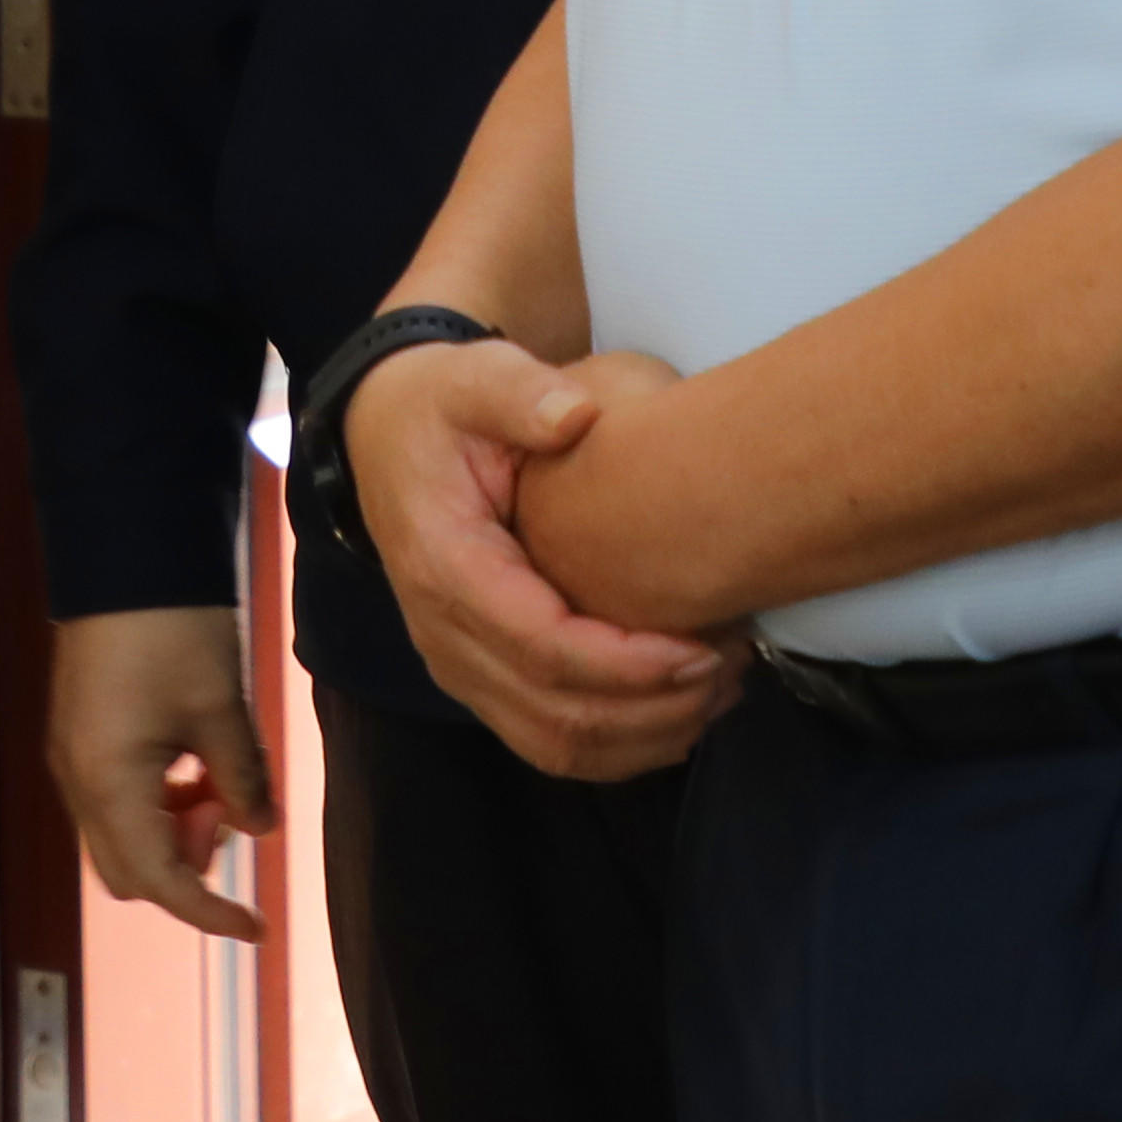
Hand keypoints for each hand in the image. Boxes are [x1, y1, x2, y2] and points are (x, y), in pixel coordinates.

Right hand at [46, 601, 276, 942]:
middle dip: (188, 866)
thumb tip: (261, 829)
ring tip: (220, 780)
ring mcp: (74, 758)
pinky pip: (117, 799)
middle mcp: (78, 781)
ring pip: (123, 835)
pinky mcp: (80, 736)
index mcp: (109, 782)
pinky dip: (159, 801)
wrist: (127, 553)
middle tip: (234, 818)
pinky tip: (196, 762)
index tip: (255, 927)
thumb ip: (242, 778)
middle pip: (130, 870)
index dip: (209, 912)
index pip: (159, 880)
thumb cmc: (174, 628)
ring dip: (175, 830)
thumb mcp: (221, 708)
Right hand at [349, 337, 731, 782]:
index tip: (700, 649)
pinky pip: (549, 741)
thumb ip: (518, 392)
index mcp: (445, 566)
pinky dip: (620, 744)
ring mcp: (459, 666)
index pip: (541, 647)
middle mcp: (444, 635)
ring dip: (644, 734)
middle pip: (554, 714)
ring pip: (554, 744)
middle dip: (652, 707)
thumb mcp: (474, 377)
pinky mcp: (481, 679)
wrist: (389, 438)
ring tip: (719, 692)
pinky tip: (681, 713)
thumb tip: (575, 416)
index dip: (625, 664)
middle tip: (732, 668)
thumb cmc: (443, 407)